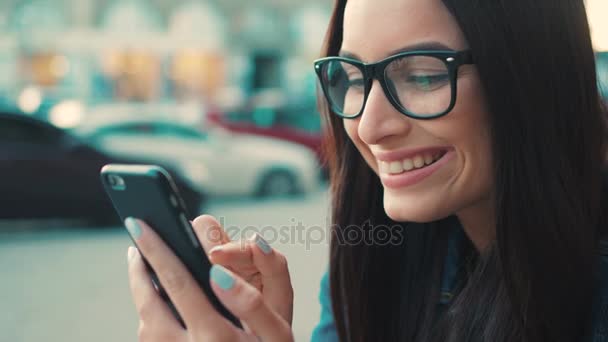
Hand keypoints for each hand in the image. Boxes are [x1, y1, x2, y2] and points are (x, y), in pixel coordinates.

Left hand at [125, 215, 293, 341]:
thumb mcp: (277, 335)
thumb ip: (253, 303)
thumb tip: (217, 274)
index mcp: (214, 338)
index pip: (178, 283)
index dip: (158, 252)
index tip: (141, 227)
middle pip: (150, 302)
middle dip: (140, 263)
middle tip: (133, 234)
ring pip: (146, 324)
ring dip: (141, 290)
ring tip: (141, 263)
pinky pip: (151, 341)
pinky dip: (150, 315)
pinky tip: (158, 301)